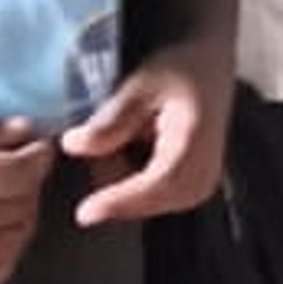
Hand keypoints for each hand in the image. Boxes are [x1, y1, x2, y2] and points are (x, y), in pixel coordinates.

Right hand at [0, 113, 54, 283]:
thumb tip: (23, 131)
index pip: (20, 173)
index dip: (38, 157)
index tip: (37, 146)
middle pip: (22, 207)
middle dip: (29, 183)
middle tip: (17, 167)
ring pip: (14, 242)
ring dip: (21, 216)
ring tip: (6, 198)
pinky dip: (6, 253)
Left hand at [63, 46, 232, 224]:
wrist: (209, 70)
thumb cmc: (178, 71)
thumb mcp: (142, 84)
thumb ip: (111, 118)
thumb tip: (72, 145)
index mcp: (195, 144)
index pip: (158, 184)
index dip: (121, 201)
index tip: (84, 213)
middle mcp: (204, 175)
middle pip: (148, 200)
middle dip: (114, 181)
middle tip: (96, 139)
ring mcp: (198, 188)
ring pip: (143, 203)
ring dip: (119, 178)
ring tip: (121, 134)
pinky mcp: (189, 192)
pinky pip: (148, 199)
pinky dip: (128, 180)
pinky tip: (130, 147)